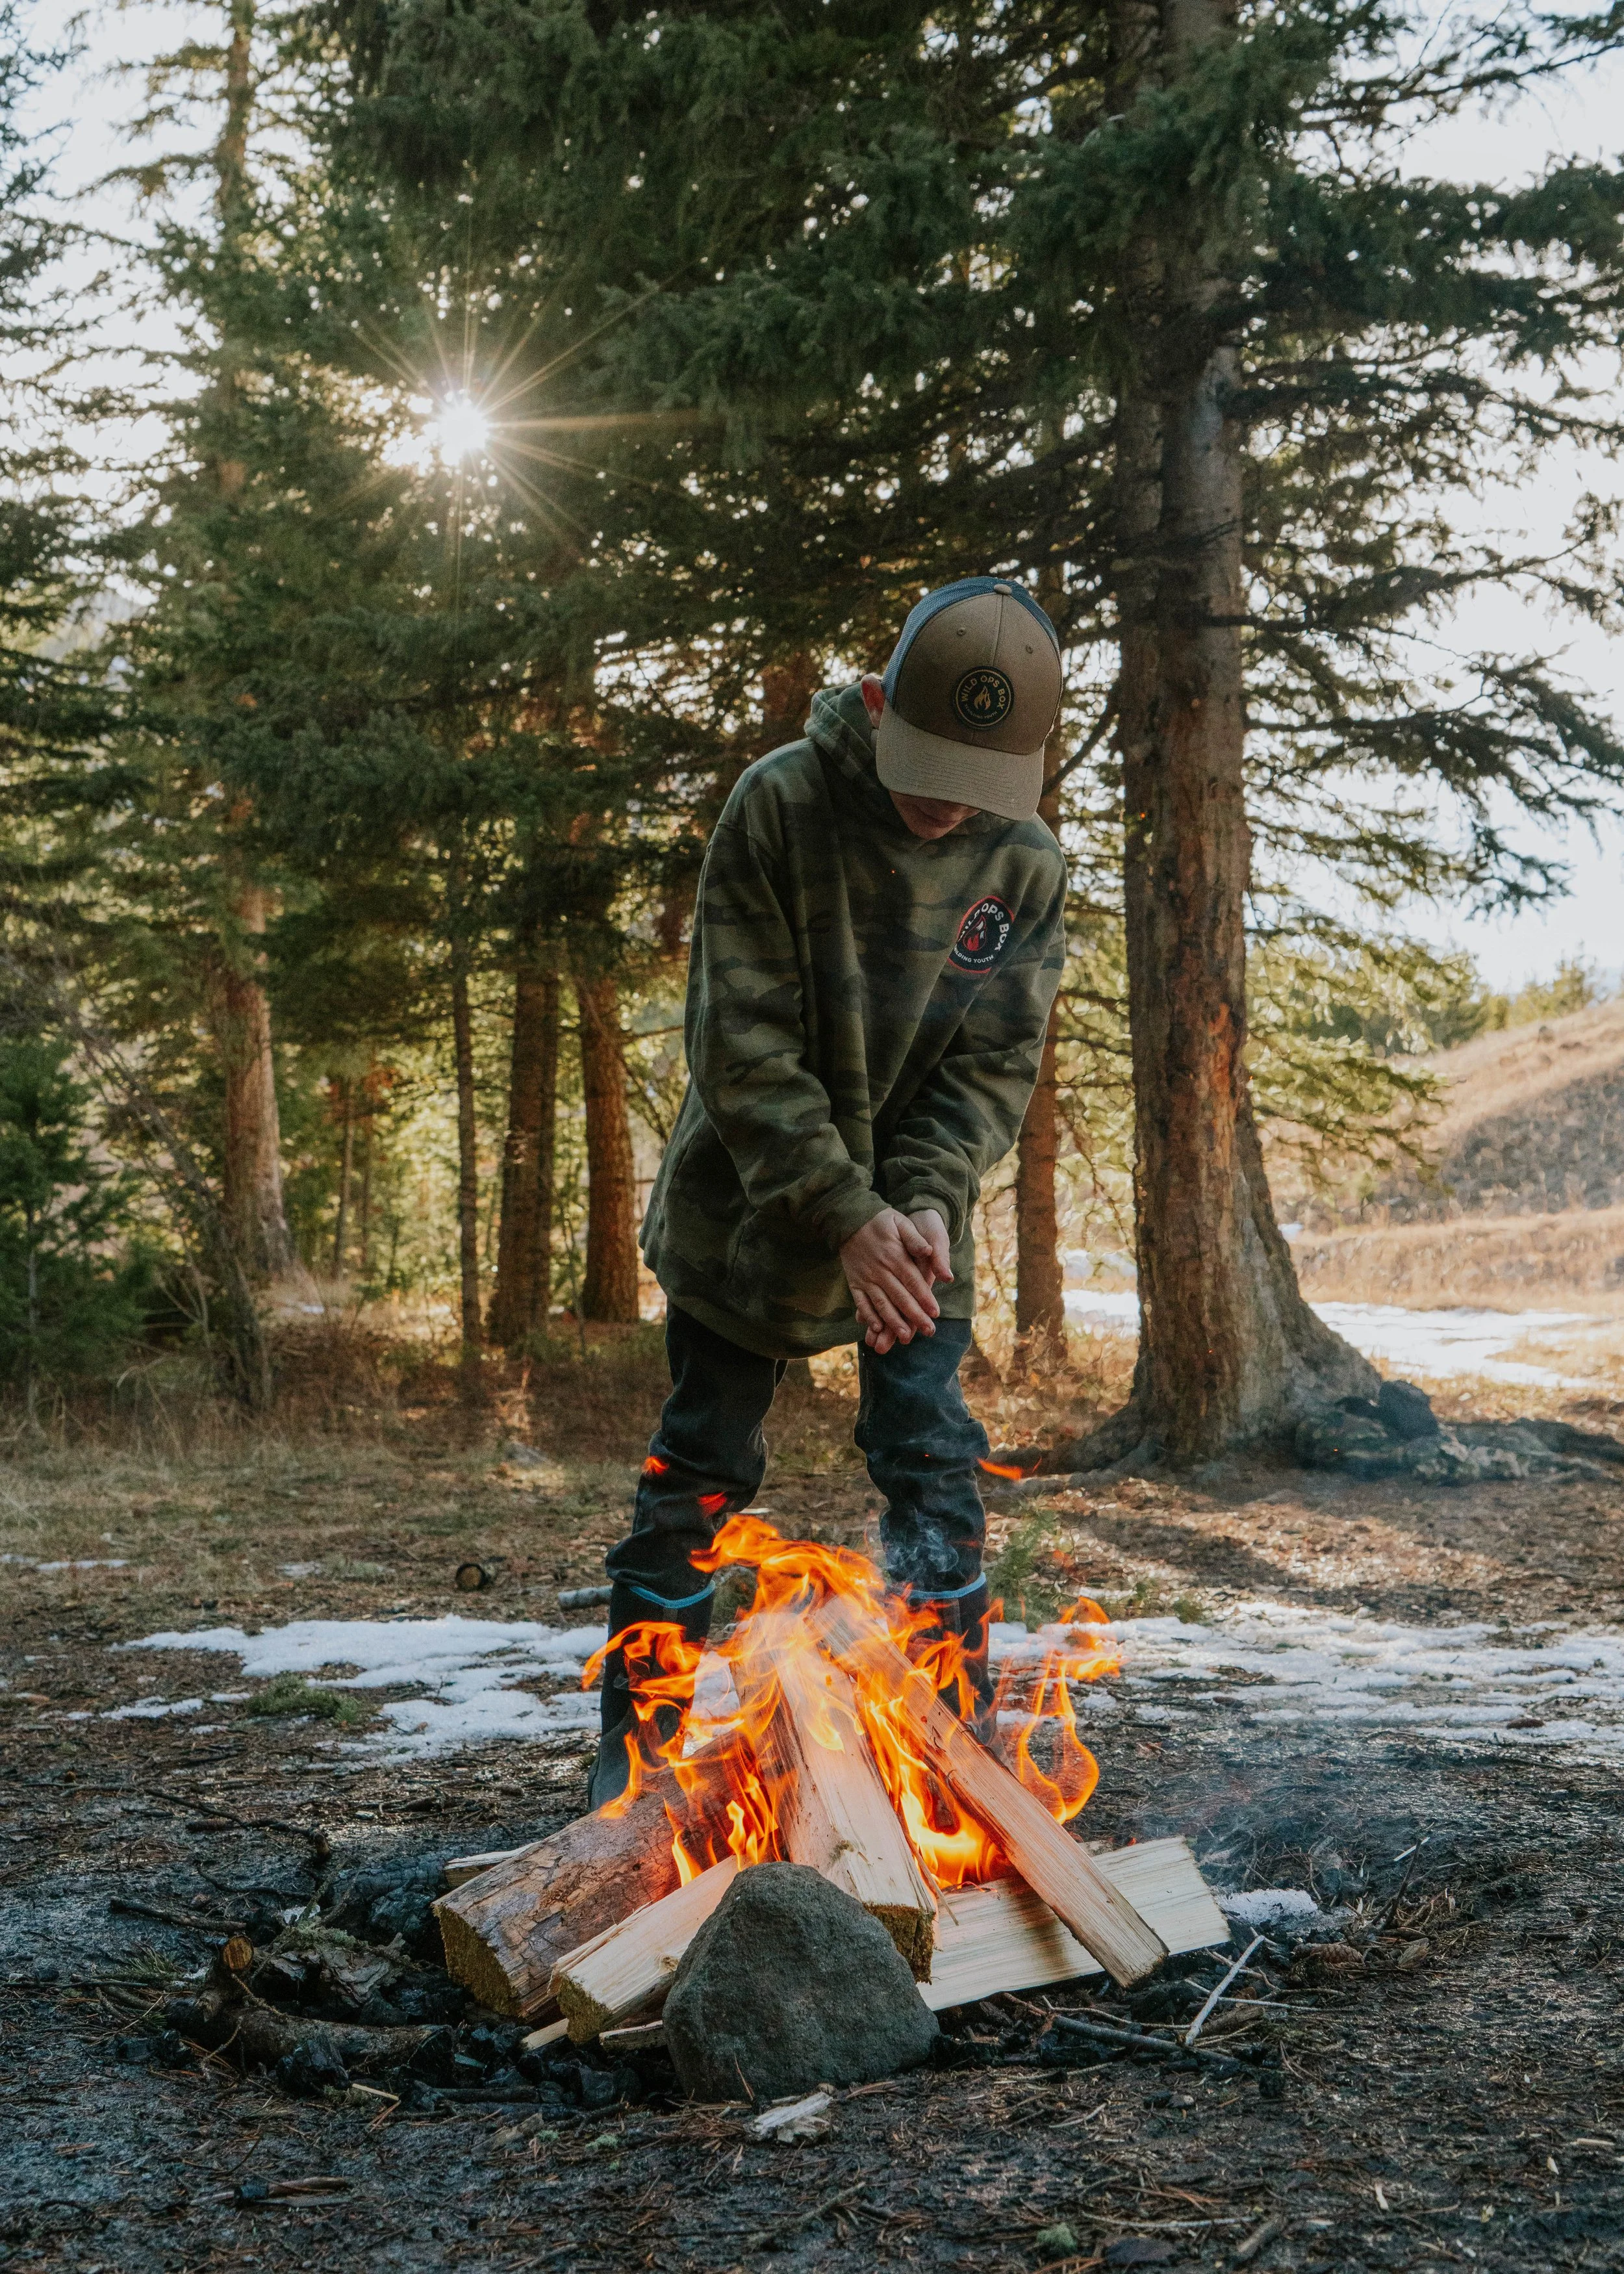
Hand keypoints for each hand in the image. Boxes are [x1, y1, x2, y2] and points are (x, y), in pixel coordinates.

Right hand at [840, 1207, 952, 1354]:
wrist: (849, 1218)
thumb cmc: (880, 1220)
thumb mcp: (900, 1222)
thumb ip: (915, 1238)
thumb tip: (929, 1251)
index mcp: (895, 1256)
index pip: (913, 1281)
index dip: (924, 1297)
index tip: (935, 1313)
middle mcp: (880, 1270)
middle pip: (900, 1296)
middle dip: (914, 1316)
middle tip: (928, 1331)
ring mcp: (865, 1278)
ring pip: (881, 1303)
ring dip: (893, 1321)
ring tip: (905, 1336)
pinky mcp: (854, 1282)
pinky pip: (860, 1301)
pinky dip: (867, 1315)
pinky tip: (876, 1327)